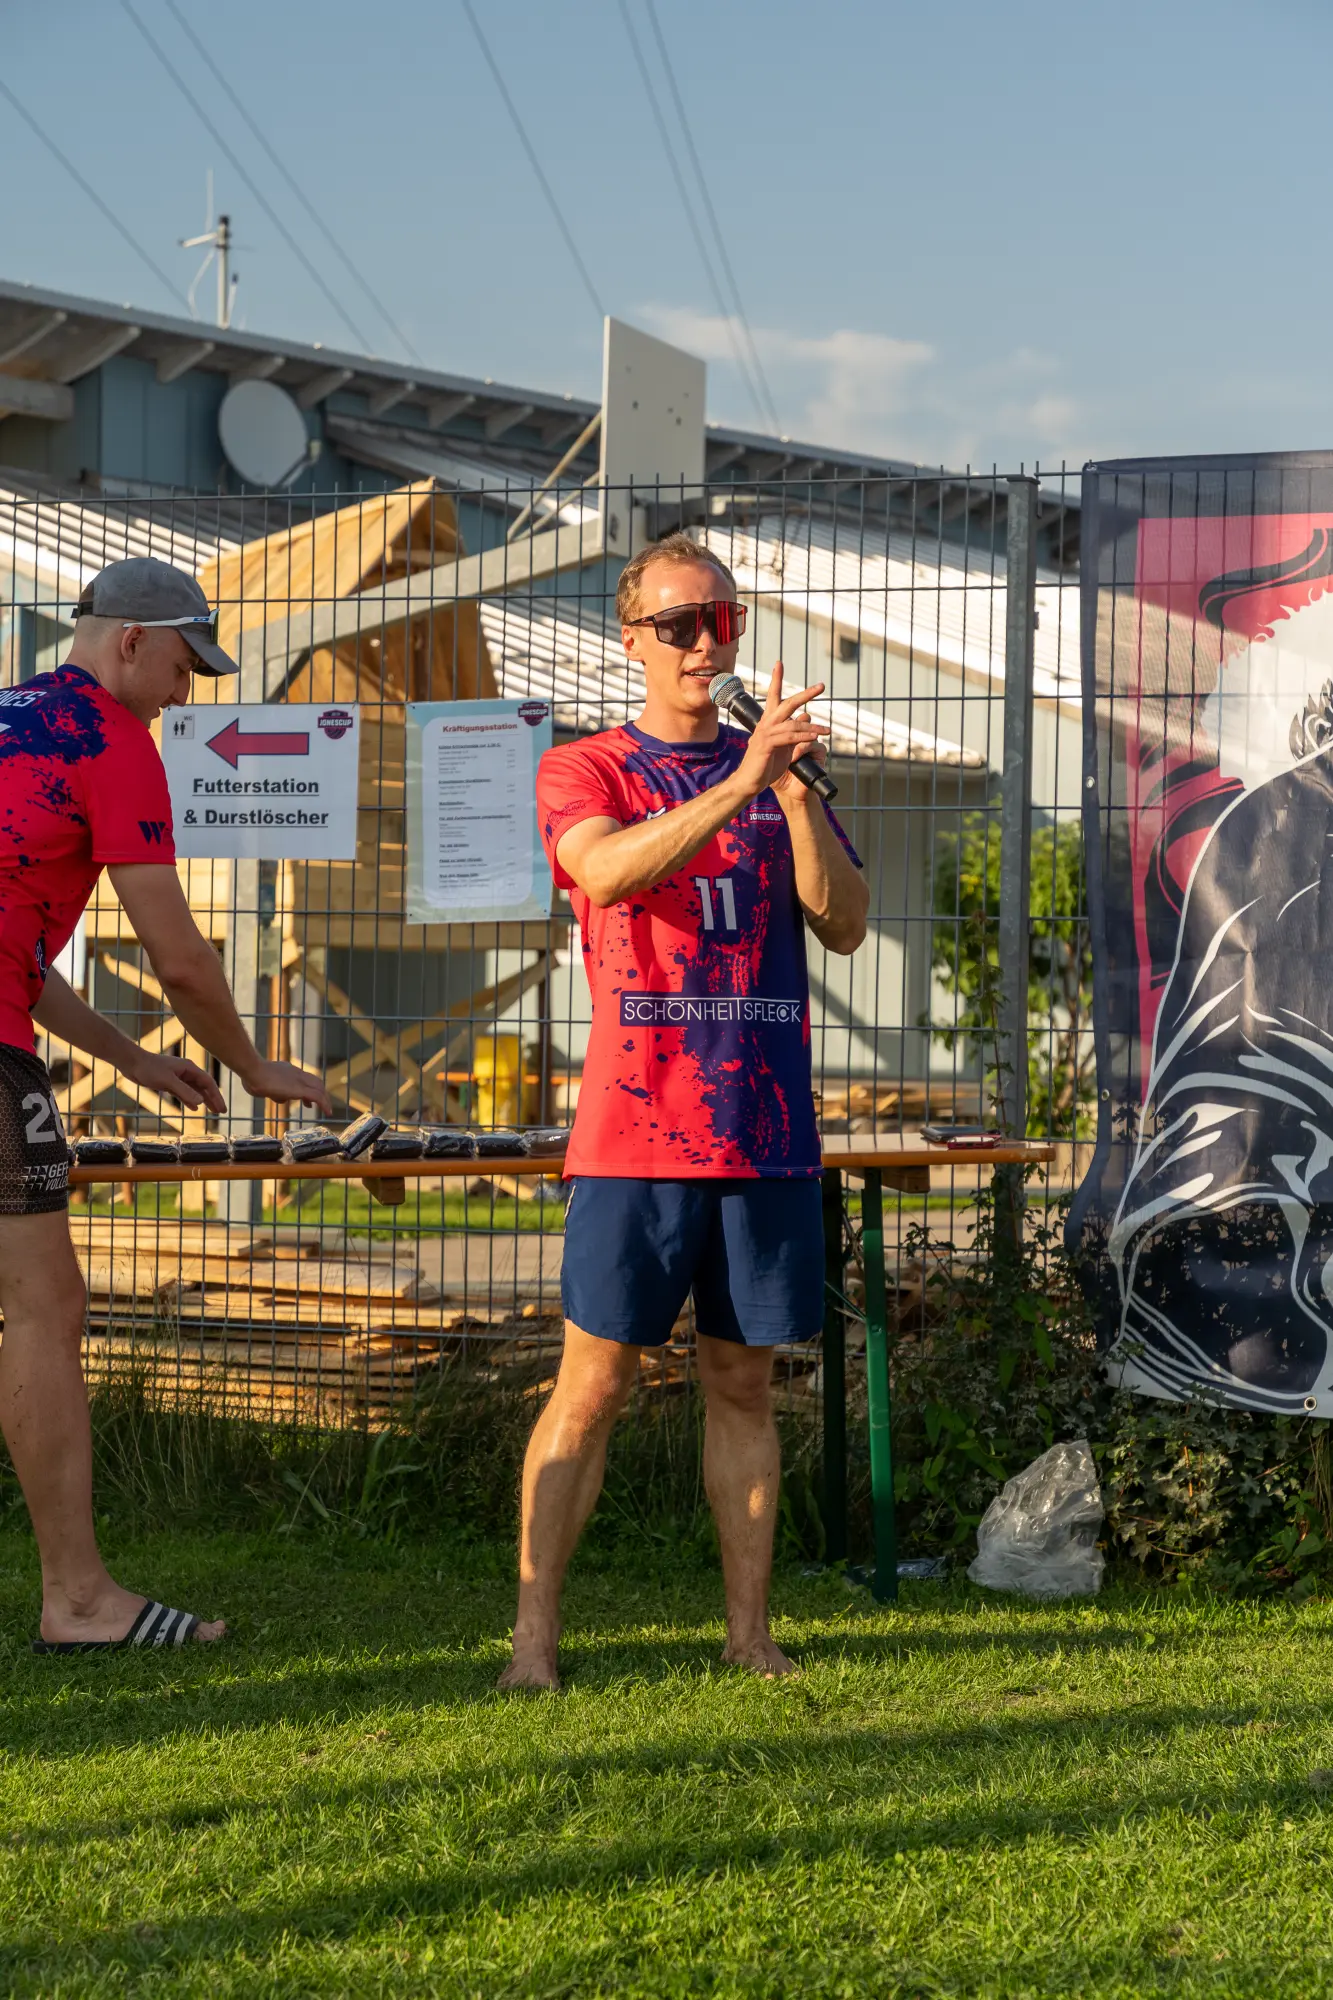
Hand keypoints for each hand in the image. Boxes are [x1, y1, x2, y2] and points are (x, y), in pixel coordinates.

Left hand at [126, 1050, 226, 1114]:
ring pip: (195, 1090)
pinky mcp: (169, 1082)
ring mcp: (178, 1077)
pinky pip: (184, 1092)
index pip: (208, 1083)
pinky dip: (190, 1100)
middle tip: (221, 1111)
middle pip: (204, 1087)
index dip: (217, 1096)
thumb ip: (185, 1092)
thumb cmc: (149, 1068)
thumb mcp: (168, 1081)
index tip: (222, 1108)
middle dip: (213, 1099)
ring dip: (204, 1100)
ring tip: (212, 1111)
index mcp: (189, 1068)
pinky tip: (194, 1108)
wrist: (132, 1063)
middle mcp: (186, 1072)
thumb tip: (201, 1102)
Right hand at [242, 1059, 332, 1114]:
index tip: (308, 1102)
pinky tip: (327, 1112)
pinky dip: (324, 1104)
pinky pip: (317, 1096)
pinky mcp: (299, 1089)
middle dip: (321, 1093)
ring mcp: (299, 1080)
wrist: (253, 1070)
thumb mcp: (264, 1086)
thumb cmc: (251, 1077)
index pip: (304, 1078)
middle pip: (315, 1081)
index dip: (309, 1089)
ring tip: (328, 1111)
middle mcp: (296, 1073)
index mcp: (288, 1070)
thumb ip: (273, 1092)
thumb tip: (281, 1099)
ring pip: (319, 1088)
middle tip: (322, 1106)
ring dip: (325, 1099)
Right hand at [735, 664, 827, 799]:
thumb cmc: (764, 765)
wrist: (748, 782)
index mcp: (768, 722)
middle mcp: (765, 724)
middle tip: (821, 686)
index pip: (773, 696)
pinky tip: (815, 737)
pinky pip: (789, 737)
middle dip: (806, 694)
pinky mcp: (767, 745)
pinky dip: (803, 737)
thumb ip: (793, 731)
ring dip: (813, 727)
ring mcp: (765, 734)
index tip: (779, 663)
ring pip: (793, 723)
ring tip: (828, 731)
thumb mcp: (783, 746)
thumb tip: (806, 716)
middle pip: (787, 703)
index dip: (776, 679)